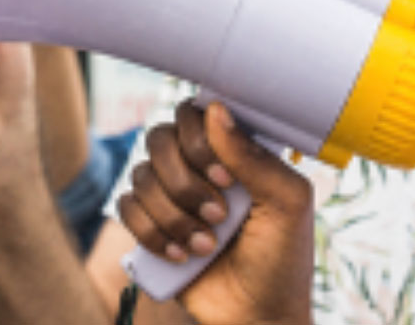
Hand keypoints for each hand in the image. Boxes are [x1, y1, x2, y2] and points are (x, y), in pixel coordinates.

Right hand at [118, 98, 314, 324]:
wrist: (258, 320)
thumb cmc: (283, 260)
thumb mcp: (287, 205)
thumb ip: (254, 157)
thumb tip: (216, 110)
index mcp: (232, 149)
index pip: (196, 113)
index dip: (200, 141)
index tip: (225, 179)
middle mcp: (198, 163)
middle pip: (161, 139)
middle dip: (185, 184)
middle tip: (219, 216)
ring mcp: (172, 193)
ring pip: (142, 175)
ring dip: (173, 216)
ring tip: (206, 246)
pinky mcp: (152, 223)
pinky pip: (127, 207)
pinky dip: (151, 232)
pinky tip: (181, 255)